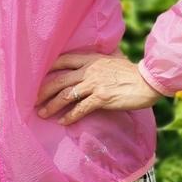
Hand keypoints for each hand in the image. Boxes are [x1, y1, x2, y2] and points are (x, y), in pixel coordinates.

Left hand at [35, 51, 160, 125]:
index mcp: (90, 59)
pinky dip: (69, 116)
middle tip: (32, 100)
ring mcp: (94, 84)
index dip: (47, 68)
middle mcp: (89, 70)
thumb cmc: (132, 72)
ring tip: (42, 113)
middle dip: (43, 91)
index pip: (62, 60)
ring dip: (52, 105)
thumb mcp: (112, 60)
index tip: (36, 77)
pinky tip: (62, 122)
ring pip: (65, 95)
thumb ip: (100, 62)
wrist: (148, 80)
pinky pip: (80, 108)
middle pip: (59, 79)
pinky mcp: (101, 98)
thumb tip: (94, 63)